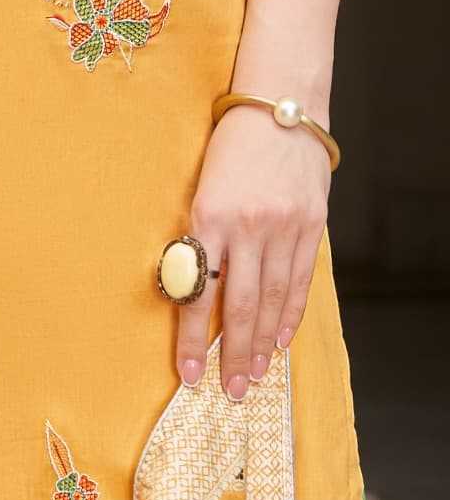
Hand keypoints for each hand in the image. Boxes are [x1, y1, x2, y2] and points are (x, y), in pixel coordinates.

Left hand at [177, 104, 331, 399]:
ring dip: (262, 344)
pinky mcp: (311, 226)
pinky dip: (290, 315)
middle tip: (229, 390)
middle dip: (233, 354)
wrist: (278, 109)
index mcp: (209, 215)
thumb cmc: (229, 146)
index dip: (193, 337)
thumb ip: (201, 235)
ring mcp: (284, 228)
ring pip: (272, 300)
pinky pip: (300, 281)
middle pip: (239, 305)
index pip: (198, 291)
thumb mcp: (202, 186)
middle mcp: (248, 226)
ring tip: (254, 377)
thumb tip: (191, 291)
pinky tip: (280, 340)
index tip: (188, 373)